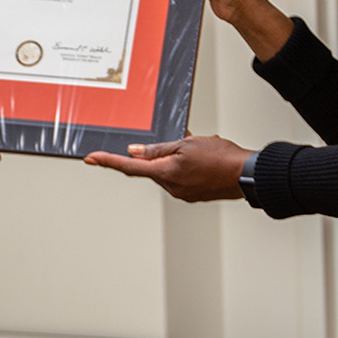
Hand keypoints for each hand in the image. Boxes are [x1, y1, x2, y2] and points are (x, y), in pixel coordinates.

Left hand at [84, 134, 249, 202]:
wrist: (246, 174)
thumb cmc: (221, 157)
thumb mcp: (186, 144)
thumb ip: (158, 148)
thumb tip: (136, 151)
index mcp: (166, 173)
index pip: (129, 166)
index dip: (108, 161)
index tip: (91, 158)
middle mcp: (171, 187)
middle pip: (150, 168)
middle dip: (157, 154)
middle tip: (179, 143)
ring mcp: (182, 193)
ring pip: (166, 172)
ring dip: (173, 159)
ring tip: (196, 148)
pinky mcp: (192, 194)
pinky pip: (179, 178)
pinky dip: (182, 166)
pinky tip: (199, 158)